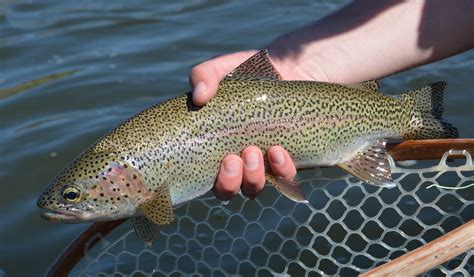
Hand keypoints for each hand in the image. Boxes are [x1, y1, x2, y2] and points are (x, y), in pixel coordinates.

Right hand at [189, 51, 296, 199]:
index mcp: (216, 147)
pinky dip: (281, 168)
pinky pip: (284, 176)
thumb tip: (199, 96)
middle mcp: (237, 161)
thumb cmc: (247, 73)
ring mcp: (263, 163)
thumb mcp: (222, 68)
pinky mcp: (287, 158)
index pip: (206, 178)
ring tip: (254, 151)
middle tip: (233, 158)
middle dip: (230, 181)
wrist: (287, 69)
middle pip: (228, 190)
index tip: (216, 161)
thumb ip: (204, 75)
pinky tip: (278, 151)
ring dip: (252, 176)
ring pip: (254, 188)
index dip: (208, 180)